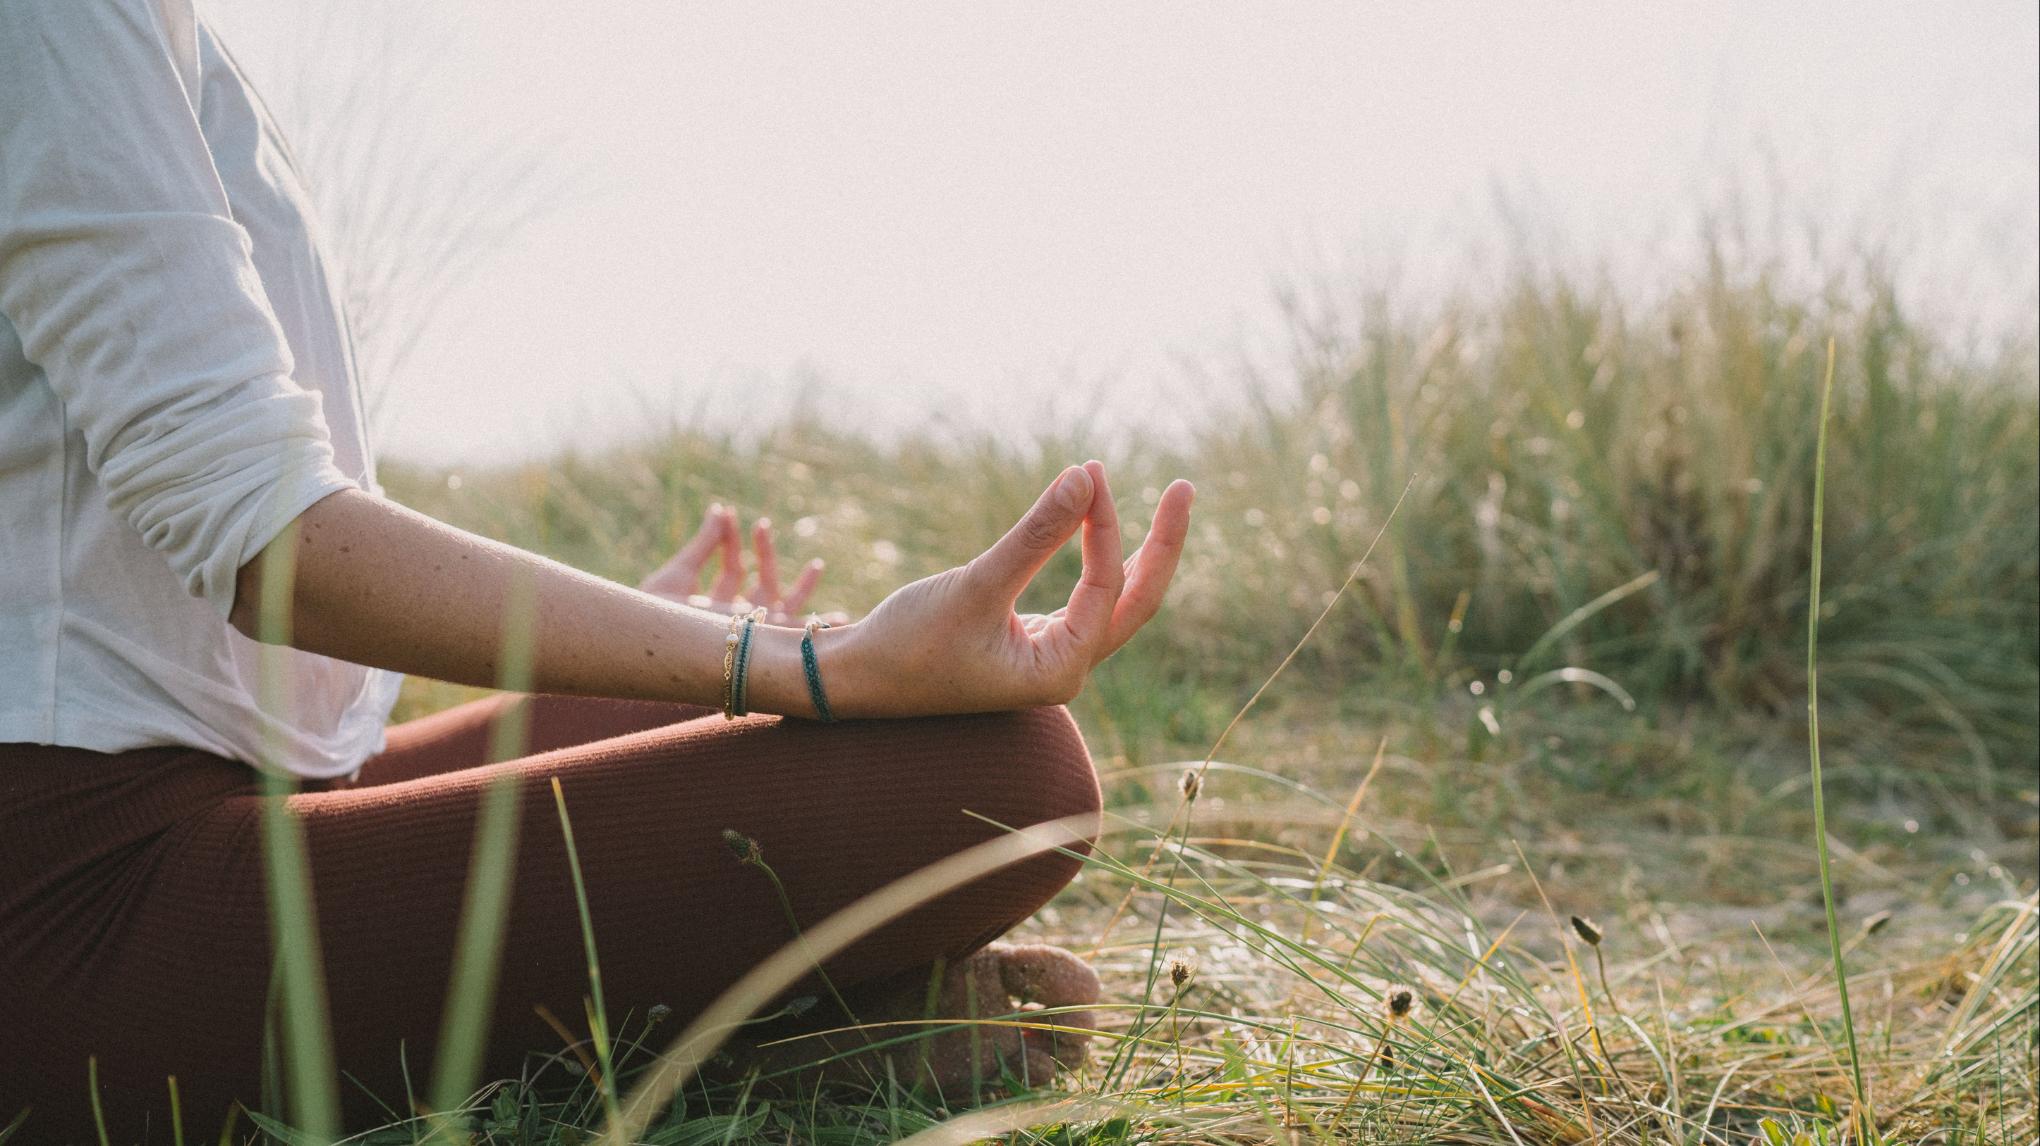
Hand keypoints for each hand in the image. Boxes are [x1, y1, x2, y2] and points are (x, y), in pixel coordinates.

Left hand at [641, 505, 834, 624]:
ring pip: (783, 607)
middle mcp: (734, 621)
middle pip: (762, 587)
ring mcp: (749, 630)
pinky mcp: (763, 638)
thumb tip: (720, 510)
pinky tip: (840, 619)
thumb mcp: (682, 571)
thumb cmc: (659, 615)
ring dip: (802, 587)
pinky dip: (817, 626)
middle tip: (766, 525)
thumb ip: (706, 542)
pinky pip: (796, 631)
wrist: (653, 643)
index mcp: (715, 607)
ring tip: (818, 565)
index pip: (732, 570)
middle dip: (768, 558)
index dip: (730, 540)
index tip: (726, 512)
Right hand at [823, 461, 1193, 716]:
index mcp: (1061, 670)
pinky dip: (1096, 559)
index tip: (1090, 471)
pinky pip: (1084, 597)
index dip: (1106, 526)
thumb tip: (1086, 478)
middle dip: (1161, 544)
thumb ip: (1035, 535)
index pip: (1108, 588)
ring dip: (1131, 548)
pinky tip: (1099, 525)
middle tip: (1186, 487)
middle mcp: (1066, 668)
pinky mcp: (1031, 641)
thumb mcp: (976, 584)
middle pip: (1138, 601)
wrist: (855, 680)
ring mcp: (1051, 656)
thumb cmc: (908, 643)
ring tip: (1158, 498)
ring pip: (1114, 599)